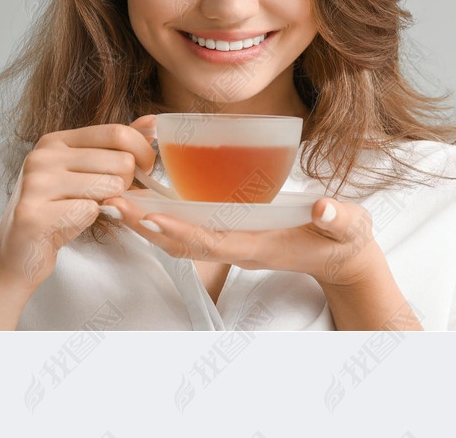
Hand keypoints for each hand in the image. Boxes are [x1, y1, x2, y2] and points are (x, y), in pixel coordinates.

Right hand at [0, 117, 157, 297]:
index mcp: (55, 140)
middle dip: (128, 183)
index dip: (141, 150)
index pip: (115, 131)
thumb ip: (114, 147)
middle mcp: (43, 156)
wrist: (18, 254)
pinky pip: (89, 211)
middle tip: (114, 197)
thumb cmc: (57, 211)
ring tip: (87, 209)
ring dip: (110, 204)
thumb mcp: (83, 172)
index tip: (147, 168)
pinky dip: (90, 221)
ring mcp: (36, 184)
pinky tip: (70, 225)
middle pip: (119, 160)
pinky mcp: (34, 215)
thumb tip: (151, 122)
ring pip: (108, 186)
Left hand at [102, 191, 383, 288]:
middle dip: (144, 225)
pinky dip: (165, 214)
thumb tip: (324, 210)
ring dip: (146, 220)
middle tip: (109, 204)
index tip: (146, 217)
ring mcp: (232, 241)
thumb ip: (338, 218)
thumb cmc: (342, 238)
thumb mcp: (347, 226)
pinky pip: (190, 228)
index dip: (176, 230)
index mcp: (258, 244)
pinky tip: (146, 199)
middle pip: (181, 241)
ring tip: (114, 200)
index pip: (209, 241)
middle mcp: (237, 245)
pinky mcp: (231, 233)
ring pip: (180, 236)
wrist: (342, 257)